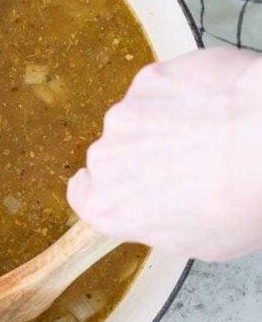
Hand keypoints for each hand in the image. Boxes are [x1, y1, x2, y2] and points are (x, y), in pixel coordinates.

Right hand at [67, 47, 261, 261]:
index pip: (83, 195)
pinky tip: (213, 107)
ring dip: (164, 123)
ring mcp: (127, 113)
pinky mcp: (151, 79)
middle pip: (114, 155)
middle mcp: (106, 159)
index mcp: (110, 206)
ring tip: (209, 133)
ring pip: (139, 118)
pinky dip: (182, 94)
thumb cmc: (239, 201)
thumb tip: (165, 208)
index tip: (118, 187)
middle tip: (188, 163)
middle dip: (143, 156)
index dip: (103, 189)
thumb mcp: (198, 242)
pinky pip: (161, 89)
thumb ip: (160, 222)